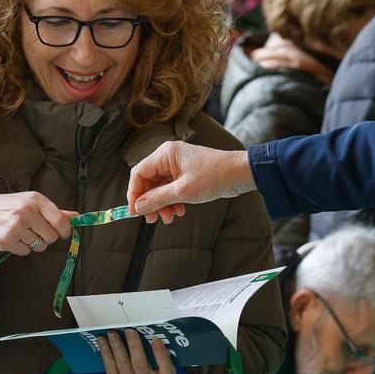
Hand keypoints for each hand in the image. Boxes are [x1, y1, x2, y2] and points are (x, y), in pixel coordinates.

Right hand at [0, 192, 75, 255]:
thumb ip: (54, 211)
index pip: (61, 221)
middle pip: (52, 237)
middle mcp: (26, 211)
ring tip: (21, 232)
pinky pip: (26, 252)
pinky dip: (22, 248)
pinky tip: (13, 238)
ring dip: (33, 243)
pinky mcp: (6, 241)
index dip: (65, 231)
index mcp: (35, 199)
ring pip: (40, 246)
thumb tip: (77, 217)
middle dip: (46, 237)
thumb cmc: (11, 206)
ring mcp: (15, 226)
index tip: (63, 233)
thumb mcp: (32, 202)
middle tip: (34, 230)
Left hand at [98, 328, 175, 373]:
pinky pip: (110, 366)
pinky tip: (102, 341)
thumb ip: (163, 354)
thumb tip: (154, 339)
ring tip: (111, 333)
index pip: (165, 368)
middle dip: (134, 346)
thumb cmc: (156, 372)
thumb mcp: (167, 365)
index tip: (156, 339)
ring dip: (115, 346)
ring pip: (122, 363)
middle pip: (139, 364)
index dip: (160, 354)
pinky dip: (105, 352)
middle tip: (129, 330)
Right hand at [126, 142, 254, 223]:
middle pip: (148, 182)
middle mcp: (169, 158)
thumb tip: (138, 206)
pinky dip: (172, 201)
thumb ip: (158, 199)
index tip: (135, 212)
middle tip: (153, 219)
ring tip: (170, 217)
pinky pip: (171, 189)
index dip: (134, 194)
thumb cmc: (215, 176)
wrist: (240, 174)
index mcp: (165, 154)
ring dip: (162, 204)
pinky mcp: (186, 175)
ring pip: (159, 188)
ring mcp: (177, 166)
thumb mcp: (183, 191)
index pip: (139, 173)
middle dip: (150, 202)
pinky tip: (179, 211)